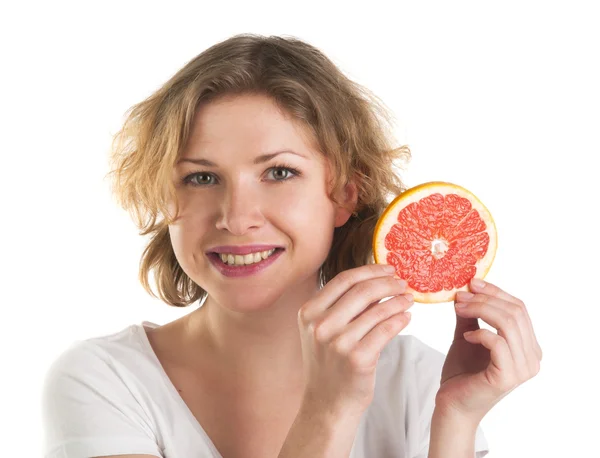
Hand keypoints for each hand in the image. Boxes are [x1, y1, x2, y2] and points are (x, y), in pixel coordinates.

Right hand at [297, 264, 413, 417]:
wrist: (327, 403)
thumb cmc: (329, 364)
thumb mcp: (324, 330)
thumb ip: (344, 306)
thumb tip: (377, 280)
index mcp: (309, 312)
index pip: (344, 280)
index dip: (370, 270)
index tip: (388, 269)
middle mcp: (320, 325)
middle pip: (362, 291)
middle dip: (387, 283)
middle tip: (402, 283)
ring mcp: (338, 342)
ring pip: (377, 310)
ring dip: (398, 301)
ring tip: (409, 299)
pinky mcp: (357, 358)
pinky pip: (386, 330)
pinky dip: (400, 320)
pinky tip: (407, 317)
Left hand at [435, 278, 542, 423]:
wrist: (452, 404)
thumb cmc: (462, 372)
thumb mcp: (467, 335)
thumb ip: (471, 314)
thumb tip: (466, 288)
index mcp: (528, 346)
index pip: (519, 308)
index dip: (496, 291)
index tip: (472, 282)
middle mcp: (532, 358)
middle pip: (515, 313)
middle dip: (485, 298)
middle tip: (460, 295)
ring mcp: (523, 369)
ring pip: (508, 324)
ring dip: (479, 310)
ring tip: (458, 309)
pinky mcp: (507, 377)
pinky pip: (498, 343)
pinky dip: (480, 333)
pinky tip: (466, 336)